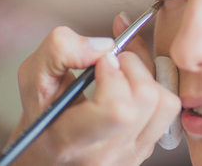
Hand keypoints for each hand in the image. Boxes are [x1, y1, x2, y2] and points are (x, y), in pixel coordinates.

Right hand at [9, 13, 180, 165]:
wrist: (49, 153)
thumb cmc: (41, 115)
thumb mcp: (34, 78)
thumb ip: (60, 51)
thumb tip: (106, 46)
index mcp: (73, 142)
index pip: (118, 110)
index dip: (114, 75)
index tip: (100, 60)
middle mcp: (108, 154)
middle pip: (147, 100)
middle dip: (133, 65)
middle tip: (111, 60)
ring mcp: (131, 154)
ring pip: (165, 103)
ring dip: (147, 75)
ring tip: (123, 69)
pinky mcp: (147, 147)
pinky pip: (167, 109)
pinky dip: (156, 84)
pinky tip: (133, 80)